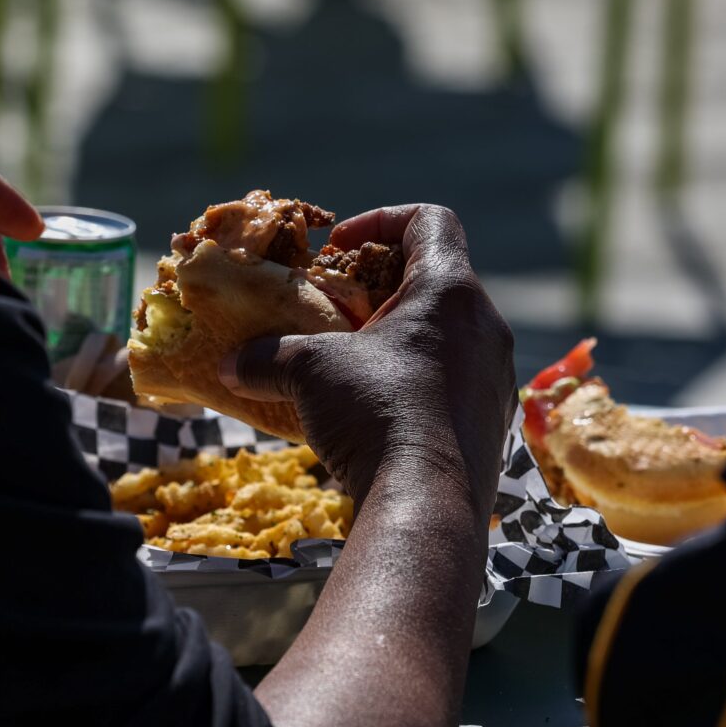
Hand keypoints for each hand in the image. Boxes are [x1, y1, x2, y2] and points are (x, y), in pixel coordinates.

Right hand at [220, 204, 515, 513]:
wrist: (426, 505)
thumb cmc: (375, 415)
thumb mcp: (310, 372)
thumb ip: (268, 356)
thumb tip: (229, 364)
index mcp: (452, 292)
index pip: (430, 220)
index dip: (380, 221)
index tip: (341, 251)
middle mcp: (487, 328)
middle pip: (437, 281)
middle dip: (381, 290)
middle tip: (337, 311)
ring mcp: (495, 379)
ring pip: (448, 336)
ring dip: (400, 341)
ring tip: (353, 365)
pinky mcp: (492, 425)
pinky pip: (455, 384)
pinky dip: (416, 383)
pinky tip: (376, 412)